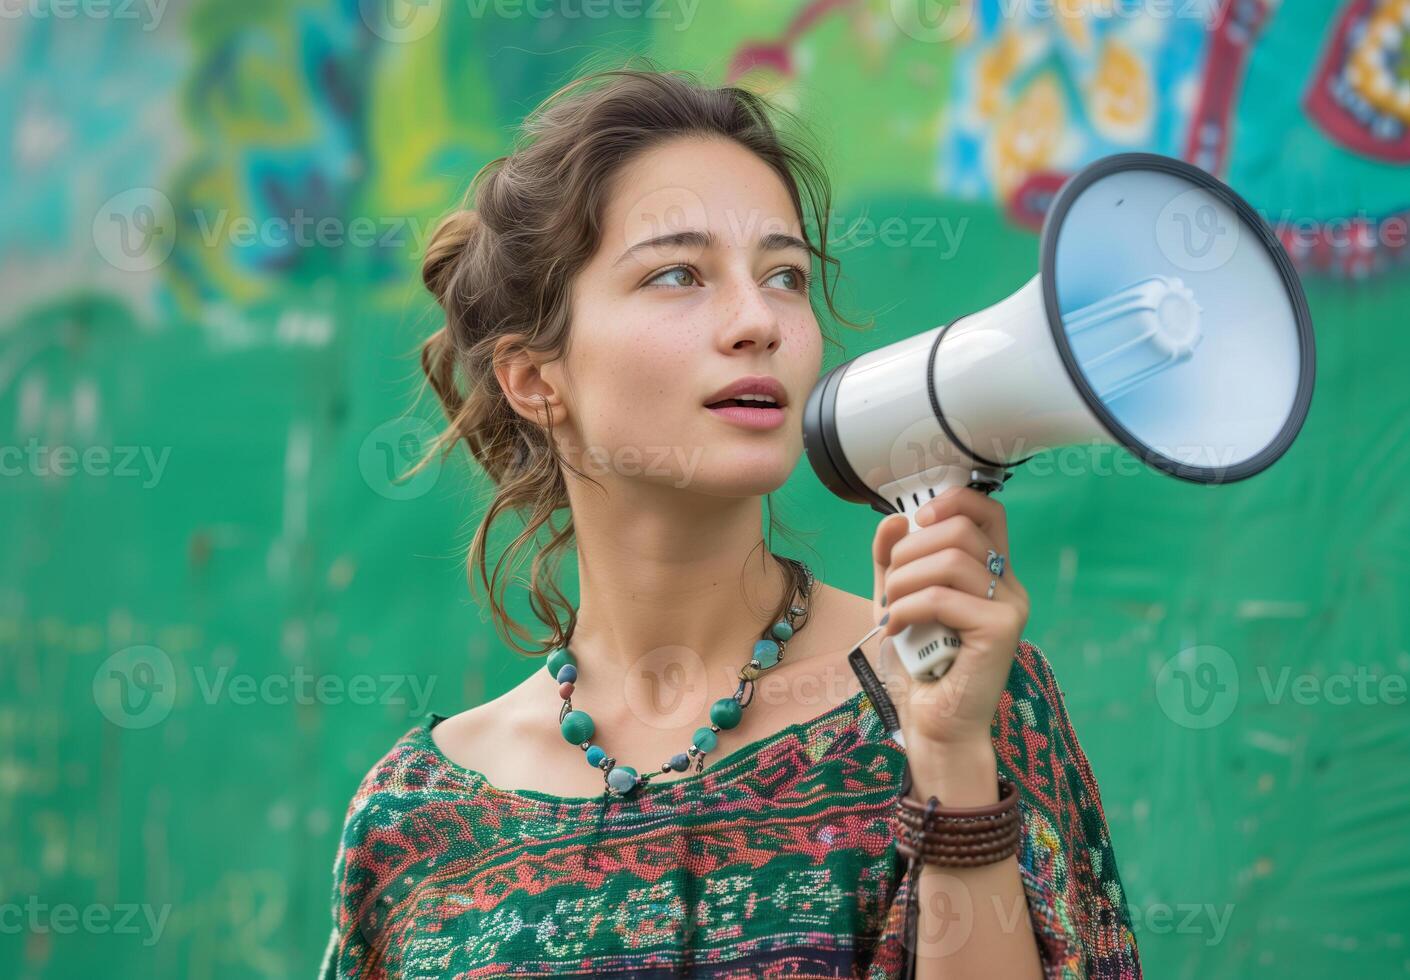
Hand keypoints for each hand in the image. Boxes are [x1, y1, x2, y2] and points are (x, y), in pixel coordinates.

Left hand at [871, 486, 1030, 752]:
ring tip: (890, 608)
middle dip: (910, 549)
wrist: (933, 723)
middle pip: (961, 529)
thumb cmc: (919, 666)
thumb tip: (894, 520)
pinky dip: (907, 607)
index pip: (987, 512)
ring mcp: (1010, 606)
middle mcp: (1008, 585)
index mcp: (989, 573)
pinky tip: (895, 628)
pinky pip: (943, 597)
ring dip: (904, 580)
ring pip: (951, 559)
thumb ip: (893, 561)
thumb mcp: (898, 601)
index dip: (953, 501)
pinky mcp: (1001, 630)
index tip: (917, 519)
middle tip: (893, 584)